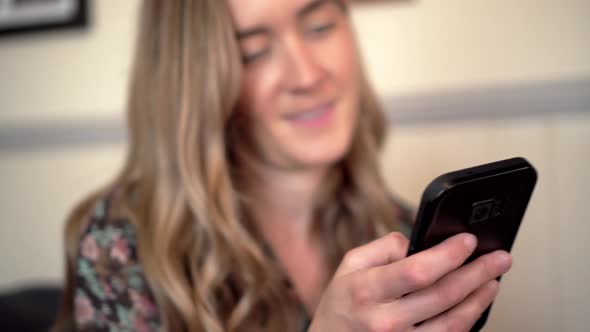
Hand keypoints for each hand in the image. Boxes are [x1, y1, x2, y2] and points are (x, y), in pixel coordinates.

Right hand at [308, 232, 511, 331]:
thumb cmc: (342, 304)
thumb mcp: (349, 266)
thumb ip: (382, 248)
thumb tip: (418, 242)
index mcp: (366, 290)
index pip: (416, 271)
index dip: (448, 255)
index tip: (468, 241)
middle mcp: (384, 321)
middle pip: (443, 296)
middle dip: (477, 273)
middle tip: (498, 258)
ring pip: (452, 323)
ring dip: (479, 300)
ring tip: (494, 280)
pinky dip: (467, 321)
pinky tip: (476, 305)